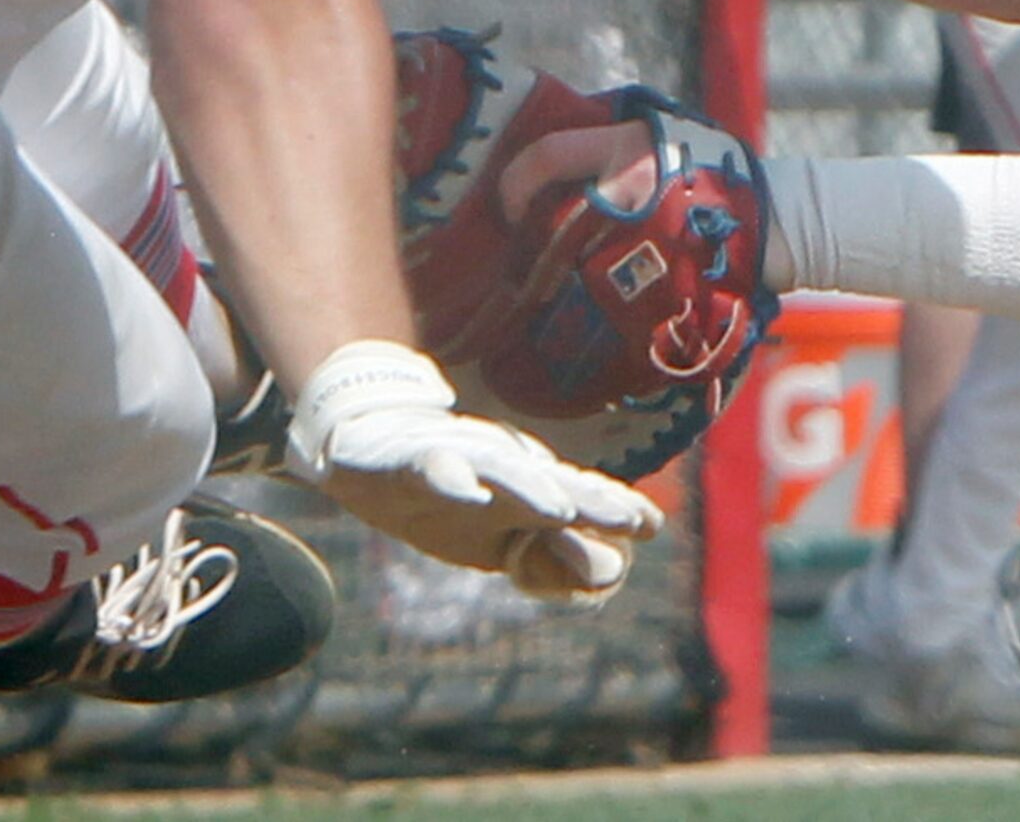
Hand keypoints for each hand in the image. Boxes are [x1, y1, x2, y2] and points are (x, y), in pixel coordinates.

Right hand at [285, 340, 663, 600]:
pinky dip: (452, 478)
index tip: (651, 524)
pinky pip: (433, 468)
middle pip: (551, 483)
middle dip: (588, 499)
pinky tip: (471, 490)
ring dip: (530, 488)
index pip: (579, 500)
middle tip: (627, 516)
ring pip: (499, 473)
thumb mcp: (501, 540)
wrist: (367, 448)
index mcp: (526, 493)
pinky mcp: (410, 460)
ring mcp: (457, 460)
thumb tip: (613, 572)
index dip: (612, 510)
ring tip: (562, 508)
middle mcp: (501, 472)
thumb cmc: (451, 497)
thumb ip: (555, 557)